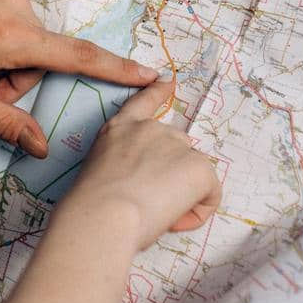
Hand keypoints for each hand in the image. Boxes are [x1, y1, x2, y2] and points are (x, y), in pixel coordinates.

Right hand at [55, 80, 221, 249]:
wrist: (104, 215)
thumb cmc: (93, 205)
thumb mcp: (100, 170)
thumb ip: (124, 166)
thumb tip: (146, 186)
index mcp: (121, 128)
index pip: (144, 101)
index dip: (159, 92)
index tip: (168, 82)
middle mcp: (151, 129)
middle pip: (177, 149)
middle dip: (171, 174)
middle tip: (148, 203)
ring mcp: (177, 144)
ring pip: (193, 173)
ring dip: (183, 193)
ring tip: (156, 214)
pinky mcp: (198, 166)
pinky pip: (209, 194)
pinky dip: (197, 211)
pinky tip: (175, 220)